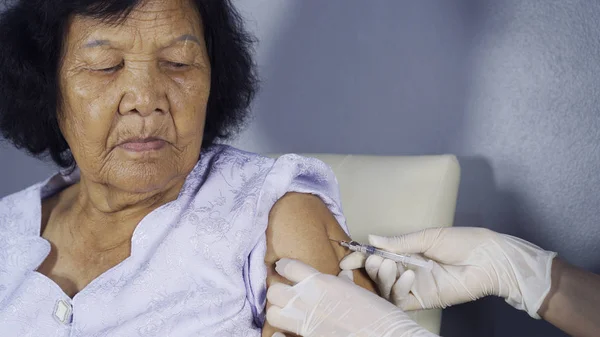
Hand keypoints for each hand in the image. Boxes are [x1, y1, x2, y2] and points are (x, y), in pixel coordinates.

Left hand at [266, 258, 438, 336]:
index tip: (283, 269)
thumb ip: (345, 283)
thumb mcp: (360, 292)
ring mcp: (306, 322)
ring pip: (272, 313)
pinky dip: (279, 335)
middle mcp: (309, 300)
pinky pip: (279, 336)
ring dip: (278, 313)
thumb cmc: (378, 314)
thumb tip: (343, 275)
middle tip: (286, 296)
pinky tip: (285, 334)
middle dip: (277, 293)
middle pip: (274, 290)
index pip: (289, 267)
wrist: (386, 336)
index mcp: (322, 283)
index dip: (284, 267)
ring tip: (287, 314)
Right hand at [340, 227, 556, 318]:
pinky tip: (406, 275)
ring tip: (386, 265)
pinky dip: (397, 290)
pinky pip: (401, 301)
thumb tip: (372, 237)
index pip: (377, 255)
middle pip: (377, 273)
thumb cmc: (462, 242)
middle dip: (369, 265)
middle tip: (372, 258)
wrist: (488, 259)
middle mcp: (406, 270)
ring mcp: (413, 286)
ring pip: (385, 288)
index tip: (347, 254)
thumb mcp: (428, 236)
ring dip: (381, 277)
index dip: (361, 256)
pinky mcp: (423, 300)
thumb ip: (400, 242)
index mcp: (407, 253)